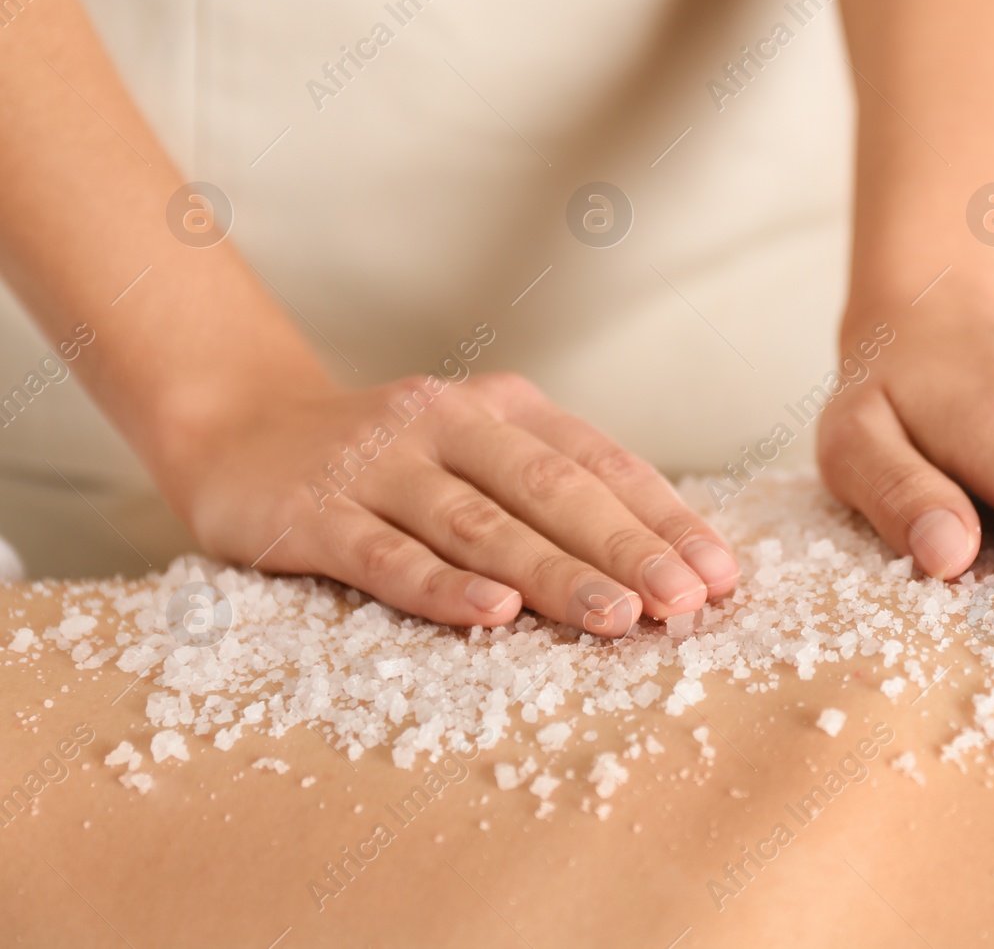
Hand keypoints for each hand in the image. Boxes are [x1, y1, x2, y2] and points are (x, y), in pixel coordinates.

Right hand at [160, 372, 739, 633]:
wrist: (240, 427)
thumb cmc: (389, 460)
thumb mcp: (475, 450)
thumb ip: (549, 490)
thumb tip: (661, 562)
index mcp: (505, 408)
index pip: (601, 463)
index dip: (664, 518)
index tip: (720, 574)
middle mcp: (449, 424)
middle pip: (553, 490)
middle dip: (628, 549)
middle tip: (686, 601)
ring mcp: (379, 463)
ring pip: (482, 524)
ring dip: (555, 573)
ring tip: (619, 617)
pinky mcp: (314, 510)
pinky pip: (386, 554)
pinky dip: (442, 586)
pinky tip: (493, 614)